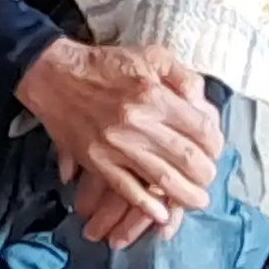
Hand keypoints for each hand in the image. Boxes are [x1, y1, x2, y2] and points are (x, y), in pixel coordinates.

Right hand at [15, 40, 221, 243]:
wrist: (53, 75)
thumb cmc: (105, 65)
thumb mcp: (149, 55)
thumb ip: (181, 74)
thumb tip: (202, 100)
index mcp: (154, 96)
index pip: (203, 131)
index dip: (216, 145)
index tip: (214, 149)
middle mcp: (139, 123)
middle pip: (189, 160)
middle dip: (206, 174)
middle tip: (207, 176)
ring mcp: (117, 146)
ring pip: (165, 181)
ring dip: (187, 196)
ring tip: (196, 199)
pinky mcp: (98, 161)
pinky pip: (129, 190)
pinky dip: (148, 207)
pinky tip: (161, 213)